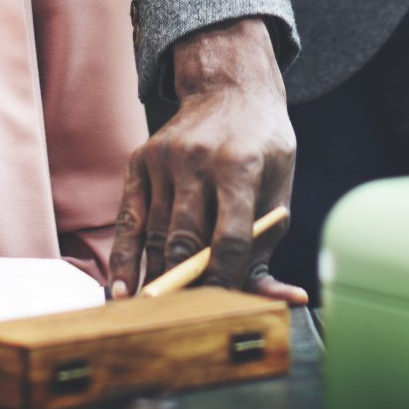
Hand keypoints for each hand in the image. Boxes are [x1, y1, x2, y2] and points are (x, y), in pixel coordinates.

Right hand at [108, 19, 305, 303]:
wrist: (229, 88)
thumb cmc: (262, 148)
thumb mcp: (279, 190)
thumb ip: (269, 246)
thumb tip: (286, 300)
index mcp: (241, 164)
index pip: (230, 238)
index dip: (225, 281)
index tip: (222, 308)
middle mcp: (197, 159)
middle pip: (185, 240)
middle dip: (187, 286)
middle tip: (187, 319)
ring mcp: (164, 158)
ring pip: (155, 235)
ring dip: (156, 279)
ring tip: (156, 315)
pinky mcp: (140, 160)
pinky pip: (128, 220)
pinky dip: (124, 258)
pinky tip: (122, 289)